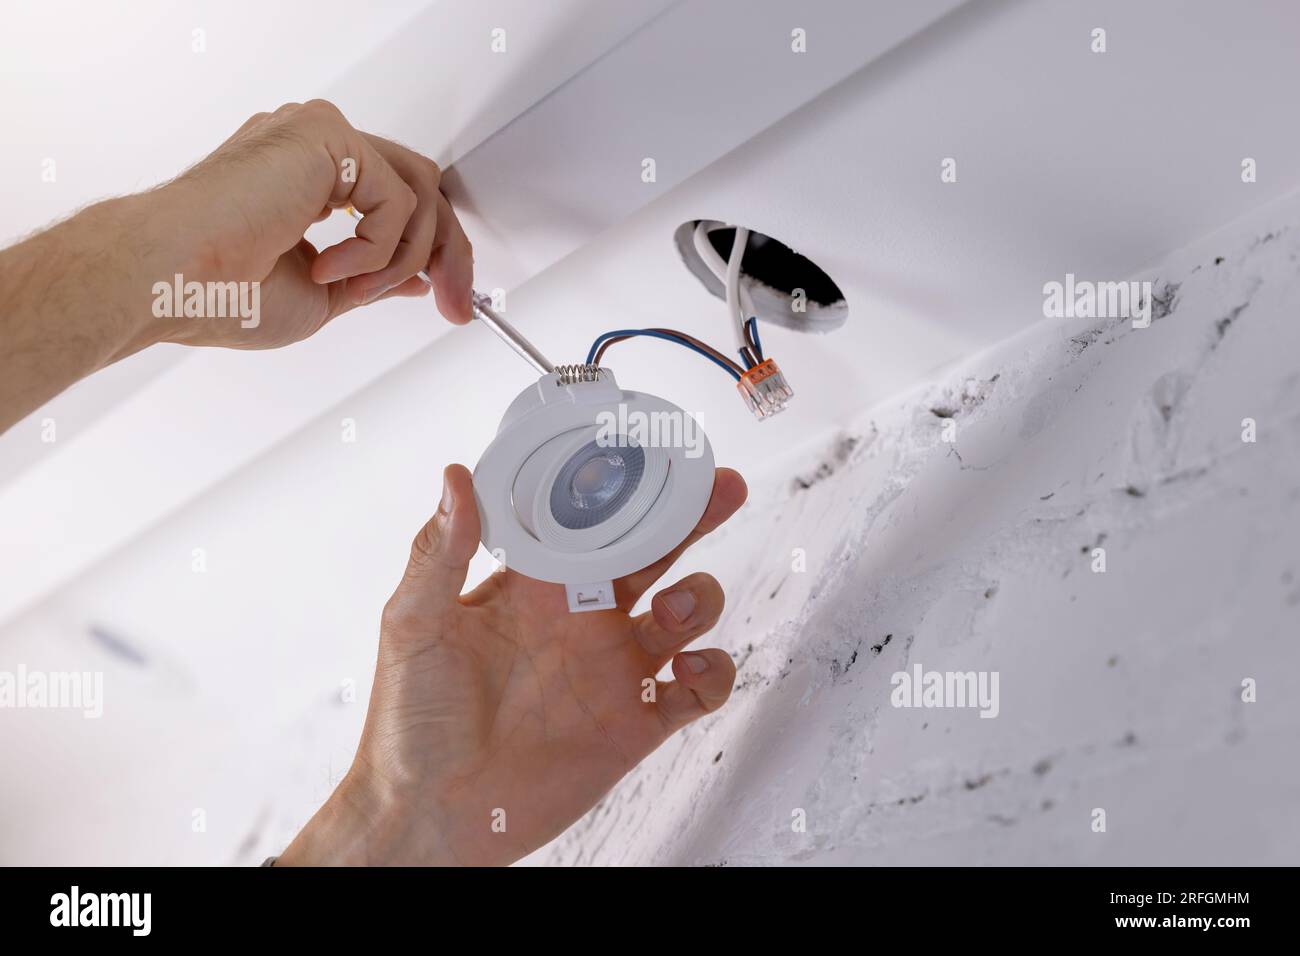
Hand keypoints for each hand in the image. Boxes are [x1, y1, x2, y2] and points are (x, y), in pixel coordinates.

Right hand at [154, 99, 473, 348]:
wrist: (171, 279)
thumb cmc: (220, 292)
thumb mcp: (322, 295)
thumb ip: (373, 277)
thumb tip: (417, 277)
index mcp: (310, 179)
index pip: (399, 200)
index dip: (433, 251)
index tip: (449, 298)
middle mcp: (317, 150)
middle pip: (421, 187)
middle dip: (448, 252)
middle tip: (454, 303)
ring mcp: (321, 137)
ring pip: (417, 192)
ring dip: (403, 258)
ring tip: (353, 288)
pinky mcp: (327, 136)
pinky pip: (395, 199)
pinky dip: (375, 249)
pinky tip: (326, 266)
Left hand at [280, 463, 747, 865]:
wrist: (430, 815)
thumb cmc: (409, 723)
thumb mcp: (413, 624)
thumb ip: (439, 551)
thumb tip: (456, 475)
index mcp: (535, 587)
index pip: (592, 520)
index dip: (623, 486)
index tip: (649, 452)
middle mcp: (582, 619)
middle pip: (654, 553)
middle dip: (691, 517)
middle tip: (720, 488)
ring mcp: (613, 669)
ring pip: (687, 614)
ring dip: (699, 599)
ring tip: (673, 612)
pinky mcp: (635, 723)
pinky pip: (697, 690)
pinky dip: (714, 673)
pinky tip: (691, 668)